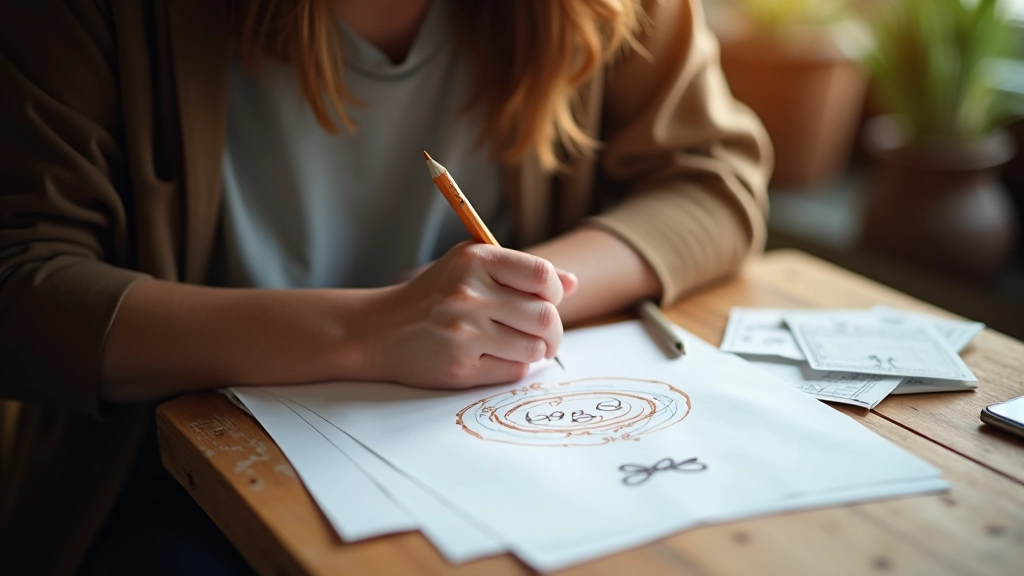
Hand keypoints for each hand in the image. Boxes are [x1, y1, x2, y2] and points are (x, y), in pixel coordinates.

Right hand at [360, 243, 576, 388]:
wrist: (378, 330)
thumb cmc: (433, 296)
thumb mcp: (469, 268)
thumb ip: (519, 272)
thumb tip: (572, 284)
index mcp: (474, 260)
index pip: (542, 275)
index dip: (554, 291)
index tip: (546, 300)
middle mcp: (468, 294)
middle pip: (545, 317)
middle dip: (554, 331)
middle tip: (545, 336)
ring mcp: (463, 332)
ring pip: (534, 348)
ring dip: (535, 351)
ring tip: (518, 346)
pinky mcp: (459, 367)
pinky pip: (513, 371)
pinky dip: (513, 367)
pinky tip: (494, 357)